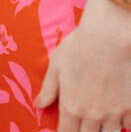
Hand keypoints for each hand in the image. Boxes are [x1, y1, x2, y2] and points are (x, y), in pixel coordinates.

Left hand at [36, 0, 130, 131]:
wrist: (109, 36)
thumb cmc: (79, 46)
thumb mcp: (57, 64)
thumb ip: (48, 88)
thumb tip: (37, 105)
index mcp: (71, 106)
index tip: (66, 128)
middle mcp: (92, 115)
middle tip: (83, 123)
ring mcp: (113, 114)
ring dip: (103, 129)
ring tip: (99, 120)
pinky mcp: (130, 108)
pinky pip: (127, 125)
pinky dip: (123, 122)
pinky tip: (118, 113)